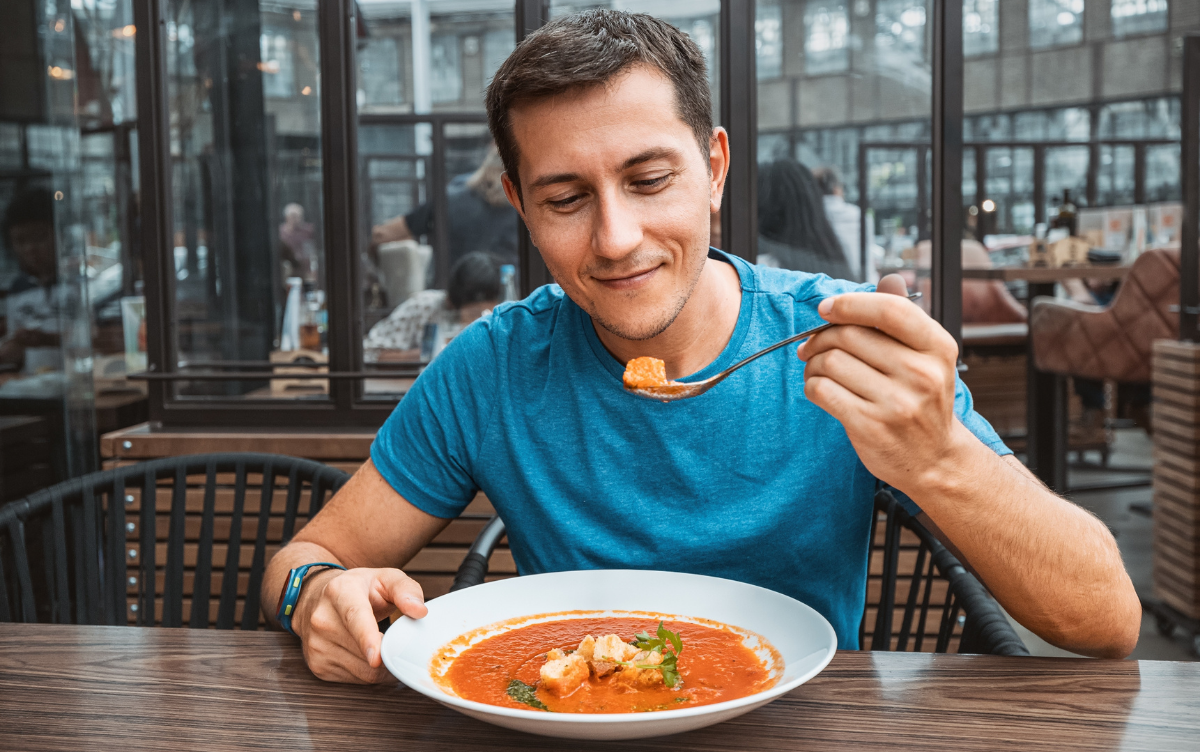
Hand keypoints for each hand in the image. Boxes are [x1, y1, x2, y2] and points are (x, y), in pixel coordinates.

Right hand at [294, 567, 427, 683]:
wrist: (318, 599)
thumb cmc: (358, 589)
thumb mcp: (385, 578)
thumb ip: (406, 590)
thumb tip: (420, 611)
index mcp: (340, 592)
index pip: (355, 618)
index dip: (367, 638)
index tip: (376, 657)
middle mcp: (323, 619)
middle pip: (364, 651)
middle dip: (389, 652)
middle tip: (397, 640)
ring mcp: (317, 645)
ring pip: (363, 671)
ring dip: (381, 665)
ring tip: (381, 644)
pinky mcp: (317, 665)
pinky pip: (355, 680)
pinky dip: (368, 671)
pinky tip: (366, 654)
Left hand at [796, 274, 966, 493]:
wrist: (934, 458)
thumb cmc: (924, 402)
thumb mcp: (928, 358)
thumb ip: (905, 320)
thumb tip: (888, 279)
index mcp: (937, 347)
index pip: (888, 309)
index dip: (849, 304)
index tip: (826, 309)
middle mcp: (921, 374)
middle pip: (849, 335)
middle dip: (821, 337)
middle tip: (812, 345)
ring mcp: (896, 402)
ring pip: (830, 362)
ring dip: (812, 363)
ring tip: (817, 369)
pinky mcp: (870, 425)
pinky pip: (822, 390)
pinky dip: (811, 385)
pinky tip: (819, 387)